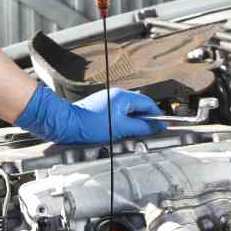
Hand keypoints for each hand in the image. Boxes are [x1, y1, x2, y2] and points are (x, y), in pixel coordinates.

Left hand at [14, 85, 166, 144]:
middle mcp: (116, 96)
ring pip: (129, 112)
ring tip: (135, 134)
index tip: (163, 126)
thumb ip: (140, 127)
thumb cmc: (89, 124)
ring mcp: (108, 101)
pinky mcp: (102, 109)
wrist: (67, 124)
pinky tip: (121, 133)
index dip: (157, 116)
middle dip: (146, 120)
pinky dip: (124, 123)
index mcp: (123, 97)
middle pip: (139, 107)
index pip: (148, 104)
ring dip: (135, 122)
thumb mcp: (120, 128)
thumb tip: (155, 126)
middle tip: (151, 132)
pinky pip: (119, 115)